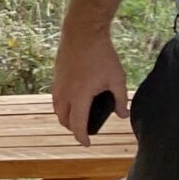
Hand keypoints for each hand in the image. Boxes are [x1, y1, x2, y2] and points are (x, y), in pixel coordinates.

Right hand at [50, 26, 127, 146]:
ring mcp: (58, 86)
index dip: (82, 137)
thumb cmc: (102, 56)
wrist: (82, 35)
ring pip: (58, 111)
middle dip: (74, 129)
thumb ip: (120, 99)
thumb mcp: (117, 78)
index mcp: (80, 97)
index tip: (88, 144)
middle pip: (64, 120)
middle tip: (85, 131)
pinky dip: (63, 107)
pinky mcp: (55, 79)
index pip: (78, 125)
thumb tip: (122, 115)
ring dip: (66, 118)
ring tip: (78, 118)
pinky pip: (56, 100)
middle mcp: (65, 94)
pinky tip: (73, 103)